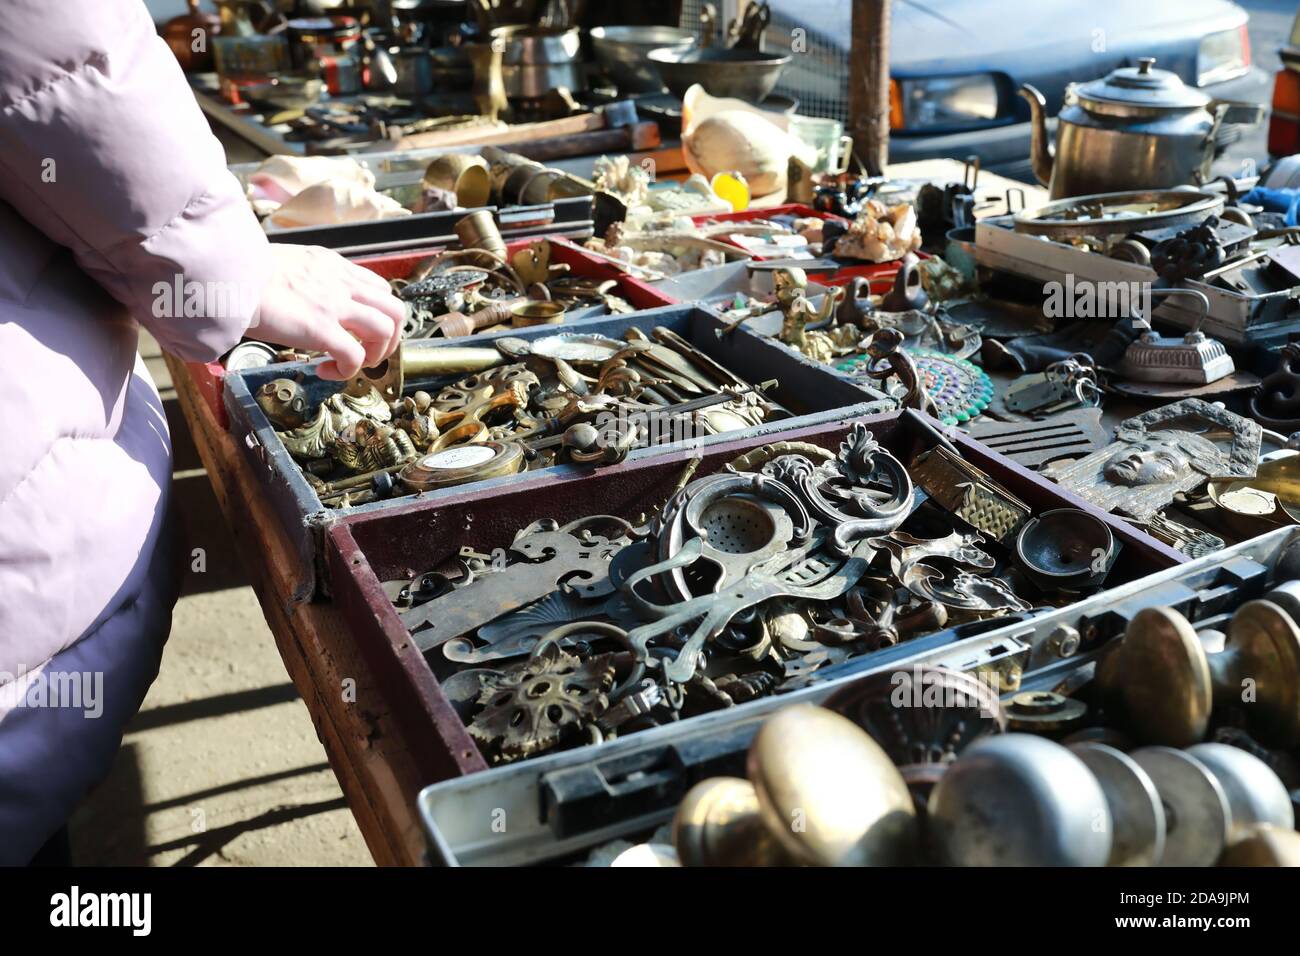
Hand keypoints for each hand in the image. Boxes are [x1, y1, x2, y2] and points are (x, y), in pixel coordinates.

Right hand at [252, 244, 403, 379]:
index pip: (378, 289)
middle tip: (367, 353)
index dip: (376, 314)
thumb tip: (303, 299)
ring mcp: (334, 304)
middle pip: (395, 309)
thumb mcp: (287, 264)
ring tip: (349, 364)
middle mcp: (341, 282)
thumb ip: (307, 279)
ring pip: (385, 330)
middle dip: (389, 338)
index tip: (358, 331)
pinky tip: (325, 371)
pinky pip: (355, 356)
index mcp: (333, 266)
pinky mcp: (321, 327)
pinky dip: (347, 370)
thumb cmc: (244, 273)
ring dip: (375, 355)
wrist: (226, 273)